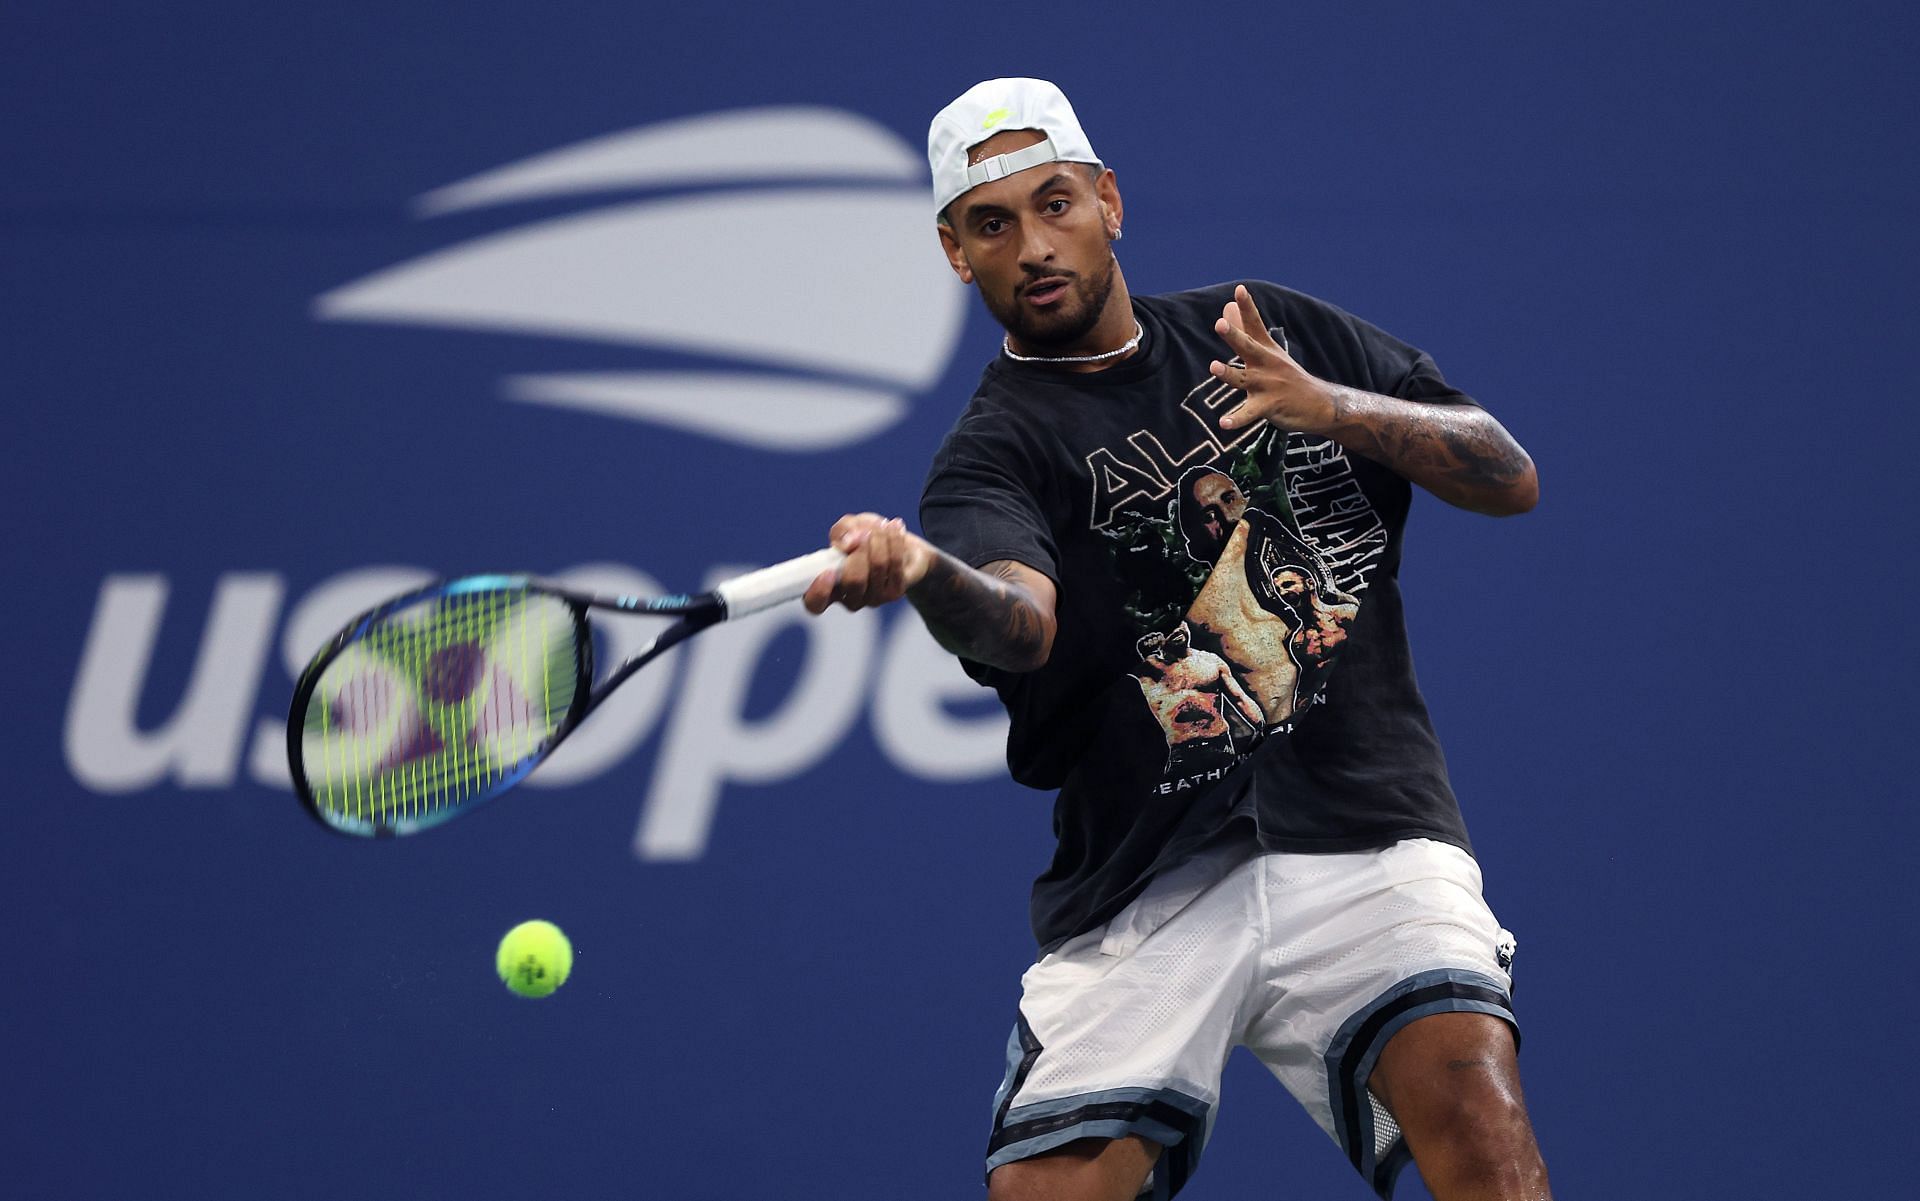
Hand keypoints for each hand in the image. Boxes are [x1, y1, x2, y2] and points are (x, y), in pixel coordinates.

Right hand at [802, 513, 932, 613]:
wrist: (900, 543)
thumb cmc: (864, 538)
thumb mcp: (847, 528)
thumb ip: (842, 532)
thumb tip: (848, 543)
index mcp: (828, 588)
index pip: (815, 603)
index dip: (819, 592)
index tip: (827, 572)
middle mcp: (850, 599)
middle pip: (853, 581)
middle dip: (859, 549)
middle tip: (863, 532)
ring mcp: (873, 599)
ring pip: (877, 566)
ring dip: (878, 538)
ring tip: (880, 524)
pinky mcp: (895, 592)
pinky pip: (895, 562)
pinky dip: (894, 540)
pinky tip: (894, 526)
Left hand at [1208, 284, 1335, 432]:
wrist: (1320, 405)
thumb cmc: (1288, 377)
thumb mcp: (1267, 351)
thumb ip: (1244, 330)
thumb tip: (1227, 305)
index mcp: (1266, 350)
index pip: (1255, 325)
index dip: (1248, 308)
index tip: (1239, 289)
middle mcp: (1266, 365)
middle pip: (1248, 347)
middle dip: (1234, 335)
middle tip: (1219, 323)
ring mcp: (1268, 386)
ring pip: (1244, 379)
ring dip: (1228, 373)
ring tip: (1214, 366)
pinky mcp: (1269, 407)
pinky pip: (1249, 414)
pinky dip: (1236, 420)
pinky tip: (1223, 424)